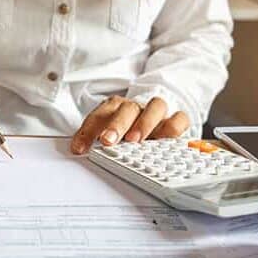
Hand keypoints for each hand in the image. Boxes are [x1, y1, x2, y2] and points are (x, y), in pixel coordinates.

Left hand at [71, 96, 189, 153]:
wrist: (152, 116)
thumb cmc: (125, 127)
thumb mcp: (105, 132)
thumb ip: (92, 139)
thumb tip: (77, 150)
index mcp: (114, 107)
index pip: (99, 115)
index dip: (87, 131)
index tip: (79, 148)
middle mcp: (136, 107)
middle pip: (127, 108)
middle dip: (116, 125)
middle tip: (107, 140)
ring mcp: (156, 112)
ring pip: (155, 106)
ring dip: (144, 123)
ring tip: (136, 140)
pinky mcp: (175, 120)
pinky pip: (180, 118)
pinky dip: (174, 126)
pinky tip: (166, 140)